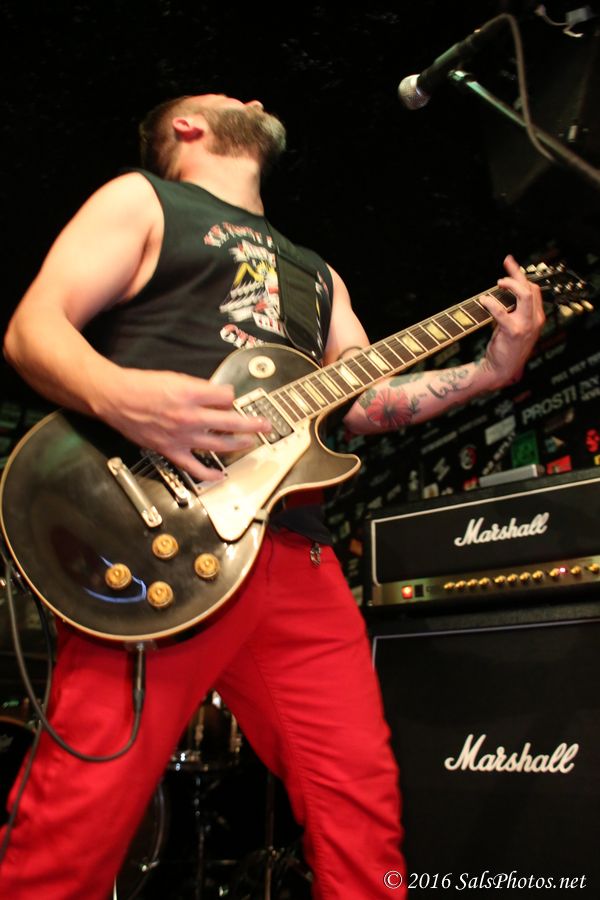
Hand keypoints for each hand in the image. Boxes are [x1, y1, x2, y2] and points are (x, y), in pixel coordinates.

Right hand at [96, 368, 270, 480]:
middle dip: (252, 423)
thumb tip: (218, 398)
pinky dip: (209, 474)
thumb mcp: (175, 378)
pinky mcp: (171, 450)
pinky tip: (221, 476)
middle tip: (265, 424)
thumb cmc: (141, 385)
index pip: (226, 397)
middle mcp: (189, 416)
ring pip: (219, 444)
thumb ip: (199, 389)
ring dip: (239, 444)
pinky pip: (194, 467)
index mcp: (191, 393)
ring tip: (251, 442)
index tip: (231, 397)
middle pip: (230, 422)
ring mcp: (181, 436)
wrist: (115, 398)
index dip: (230, 396)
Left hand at [478, 255, 544, 389]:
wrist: (501, 371)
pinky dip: (492, 303)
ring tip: (498, 283)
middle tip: (503, 271)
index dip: (521, 276)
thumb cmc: (505, 348)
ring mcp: (526, 326)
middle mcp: (535, 320)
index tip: (509, 265)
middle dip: (517, 275)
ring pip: (524, 294)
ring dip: (510, 284)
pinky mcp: (513, 332)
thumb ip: (514, 310)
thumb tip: (503, 290)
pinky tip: (483, 300)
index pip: (534, 290)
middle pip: (531, 288)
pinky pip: (503, 312)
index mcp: (537, 318)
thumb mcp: (514, 326)